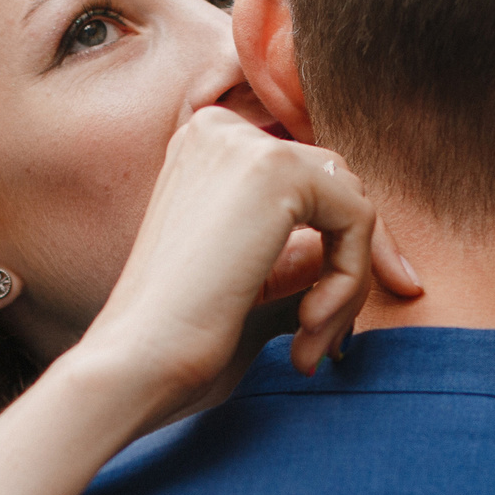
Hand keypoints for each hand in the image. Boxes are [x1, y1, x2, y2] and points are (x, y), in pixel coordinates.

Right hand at [70, 108, 420, 430]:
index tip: (327, 326)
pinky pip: (359, 219)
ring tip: (310, 341)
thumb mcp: (249, 285)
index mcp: (205, 151)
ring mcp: (246, 143)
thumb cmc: (179, 343)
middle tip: (324, 342)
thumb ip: (296, 258)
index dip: (336, 255)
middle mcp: (221, 130)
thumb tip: (359, 258)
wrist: (136, 364)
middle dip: (349, 271)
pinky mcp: (276, 168)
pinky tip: (307, 325)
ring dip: (349, 285)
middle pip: (337, 190)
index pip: (308, 187)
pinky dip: (350, 281)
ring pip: (353, 206)